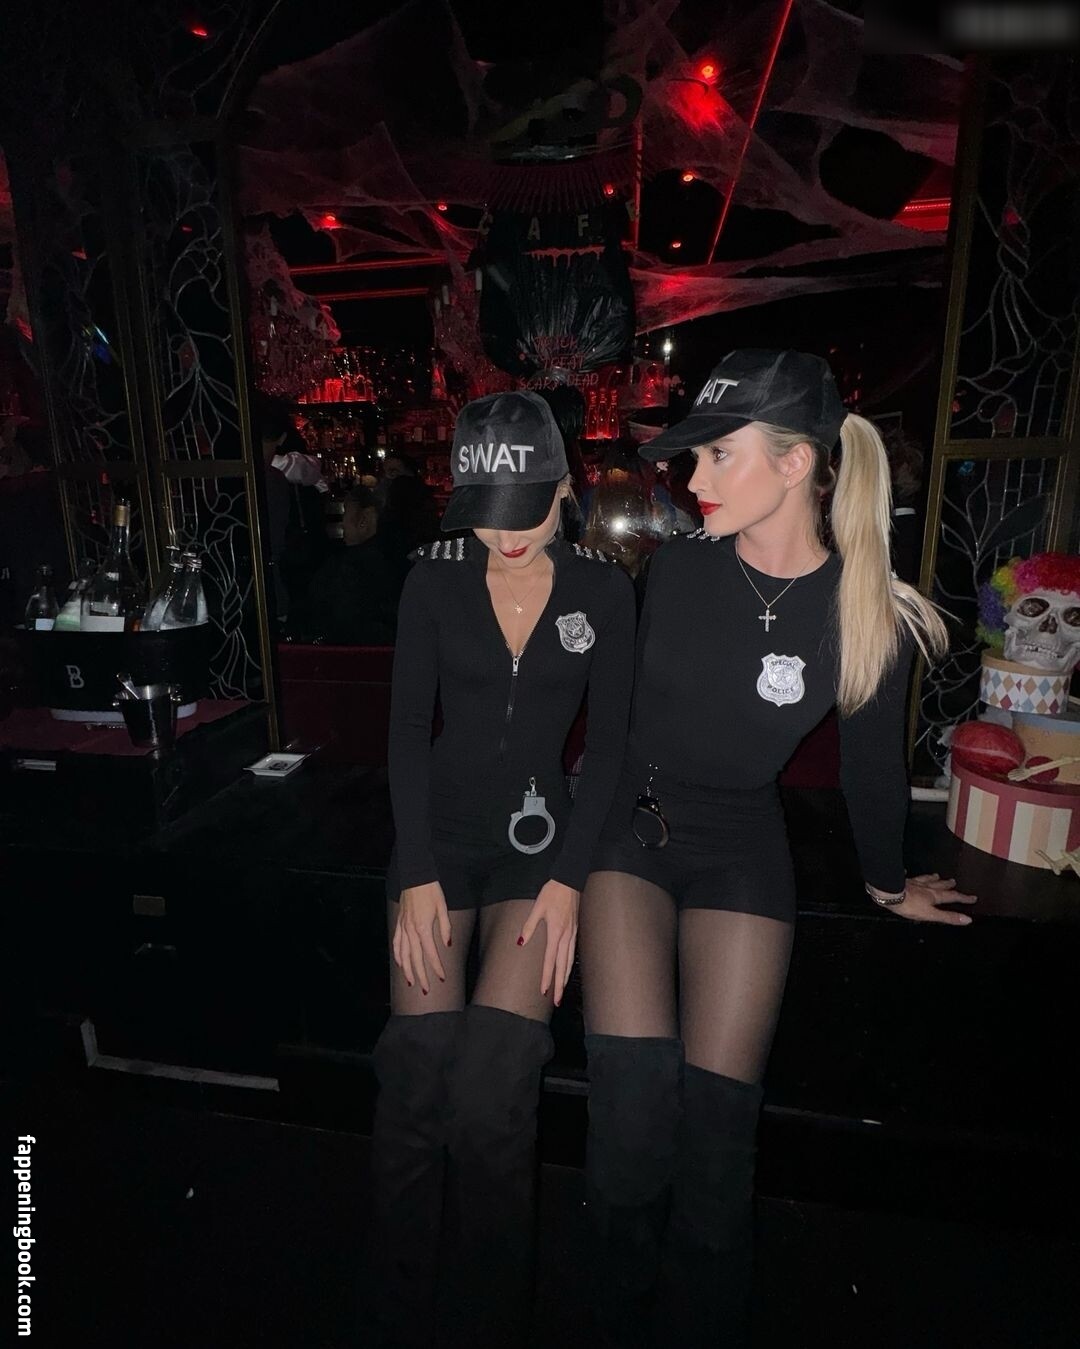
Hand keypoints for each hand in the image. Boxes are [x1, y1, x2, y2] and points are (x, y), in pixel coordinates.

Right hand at [393, 881, 451, 993]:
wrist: (415, 876)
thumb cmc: (431, 890)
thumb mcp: (443, 907)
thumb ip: (445, 927)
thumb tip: (447, 944)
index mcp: (423, 928)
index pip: (430, 954)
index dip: (436, 967)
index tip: (442, 978)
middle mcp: (411, 931)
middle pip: (415, 959)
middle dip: (421, 975)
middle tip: (426, 990)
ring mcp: (403, 928)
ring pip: (403, 954)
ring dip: (407, 970)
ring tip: (411, 982)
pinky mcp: (399, 923)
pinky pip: (396, 943)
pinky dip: (397, 955)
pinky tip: (400, 963)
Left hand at [519, 880, 579, 1005]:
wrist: (569, 880)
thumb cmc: (552, 892)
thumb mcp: (537, 907)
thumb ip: (529, 926)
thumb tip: (521, 942)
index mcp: (555, 932)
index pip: (550, 960)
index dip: (546, 977)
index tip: (543, 991)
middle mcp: (566, 936)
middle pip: (562, 966)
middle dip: (559, 985)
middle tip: (557, 1001)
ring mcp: (573, 934)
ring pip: (569, 961)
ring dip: (565, 977)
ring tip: (561, 990)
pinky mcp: (575, 930)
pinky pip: (573, 952)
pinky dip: (570, 964)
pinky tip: (567, 969)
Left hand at [890, 873, 976, 925]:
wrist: (890, 894)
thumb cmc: (909, 905)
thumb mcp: (931, 914)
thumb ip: (948, 917)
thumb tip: (967, 919)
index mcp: (933, 896)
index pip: (952, 897)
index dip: (963, 898)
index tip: (972, 897)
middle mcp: (925, 887)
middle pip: (939, 885)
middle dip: (948, 885)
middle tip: (953, 881)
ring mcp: (913, 883)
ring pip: (925, 879)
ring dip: (932, 878)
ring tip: (936, 875)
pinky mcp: (901, 882)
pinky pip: (907, 877)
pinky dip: (908, 875)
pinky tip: (906, 872)